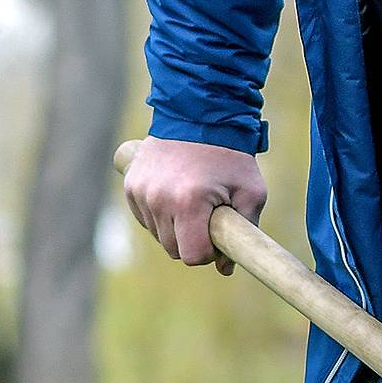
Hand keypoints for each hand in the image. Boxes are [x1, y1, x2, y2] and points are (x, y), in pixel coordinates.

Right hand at [120, 137, 265, 273]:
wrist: (200, 114)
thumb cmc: (231, 155)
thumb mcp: (251, 191)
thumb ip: (243, 232)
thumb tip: (225, 268)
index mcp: (188, 202)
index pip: (192, 256)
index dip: (209, 253)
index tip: (219, 235)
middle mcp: (158, 199)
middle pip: (173, 249)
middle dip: (193, 241)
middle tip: (209, 216)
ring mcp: (140, 192)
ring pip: (158, 235)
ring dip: (175, 228)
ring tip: (194, 200)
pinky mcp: (130, 185)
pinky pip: (145, 218)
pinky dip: (160, 214)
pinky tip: (176, 194)